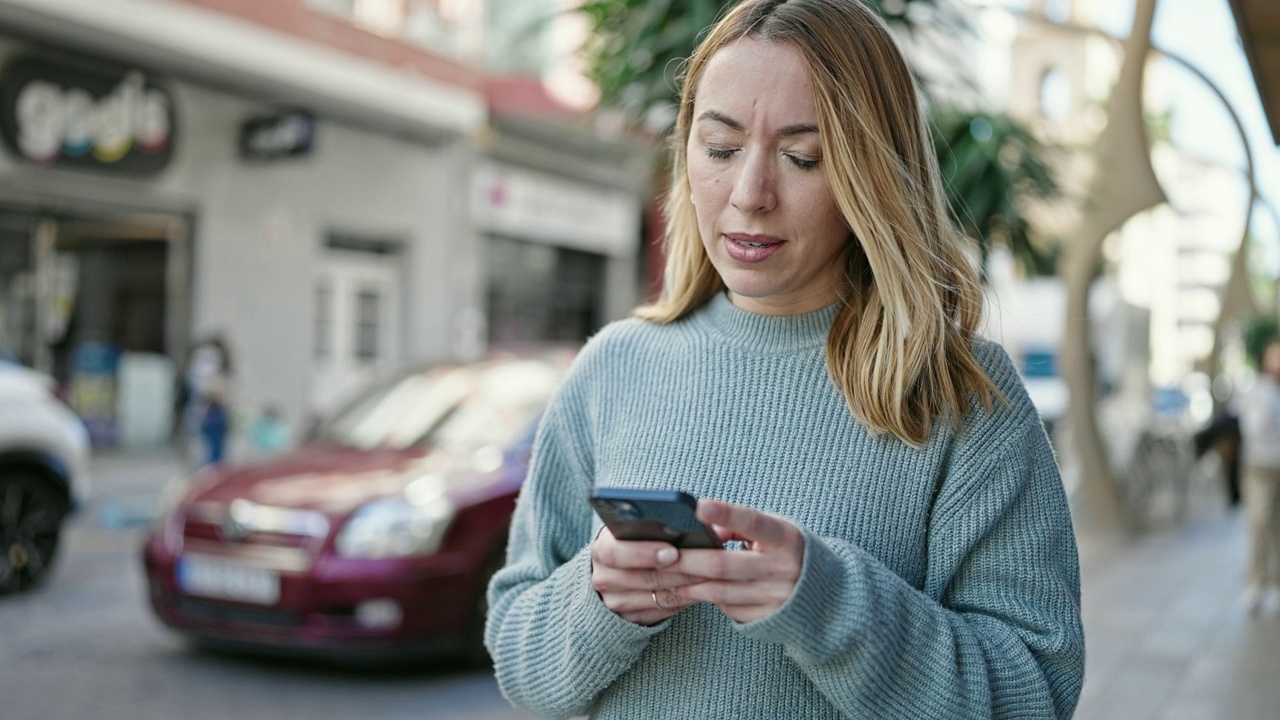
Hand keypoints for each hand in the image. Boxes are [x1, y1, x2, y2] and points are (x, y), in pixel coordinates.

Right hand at [590, 527, 703, 624]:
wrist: (616, 569)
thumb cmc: (634, 540)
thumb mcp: (636, 529)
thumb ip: (656, 524)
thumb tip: (695, 522)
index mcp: (603, 548)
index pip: (616, 552)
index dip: (645, 553)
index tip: (673, 551)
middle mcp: (603, 577)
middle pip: (641, 578)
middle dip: (675, 572)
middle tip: (703, 566)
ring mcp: (614, 601)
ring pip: (656, 597)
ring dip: (686, 587)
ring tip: (710, 576)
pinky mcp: (630, 619)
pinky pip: (662, 611)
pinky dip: (685, 600)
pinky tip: (702, 590)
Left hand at [668, 498, 803, 622]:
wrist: (826, 595)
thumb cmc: (788, 551)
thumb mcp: (775, 530)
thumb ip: (741, 525)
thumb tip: (705, 528)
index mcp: (786, 538)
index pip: (754, 522)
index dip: (727, 514)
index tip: (700, 506)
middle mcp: (784, 569)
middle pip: (724, 565)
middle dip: (688, 560)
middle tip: (662, 554)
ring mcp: (776, 598)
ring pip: (719, 592)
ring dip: (689, 583)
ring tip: (667, 574)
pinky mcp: (767, 618)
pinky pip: (728, 608)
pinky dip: (707, 598)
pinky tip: (691, 590)